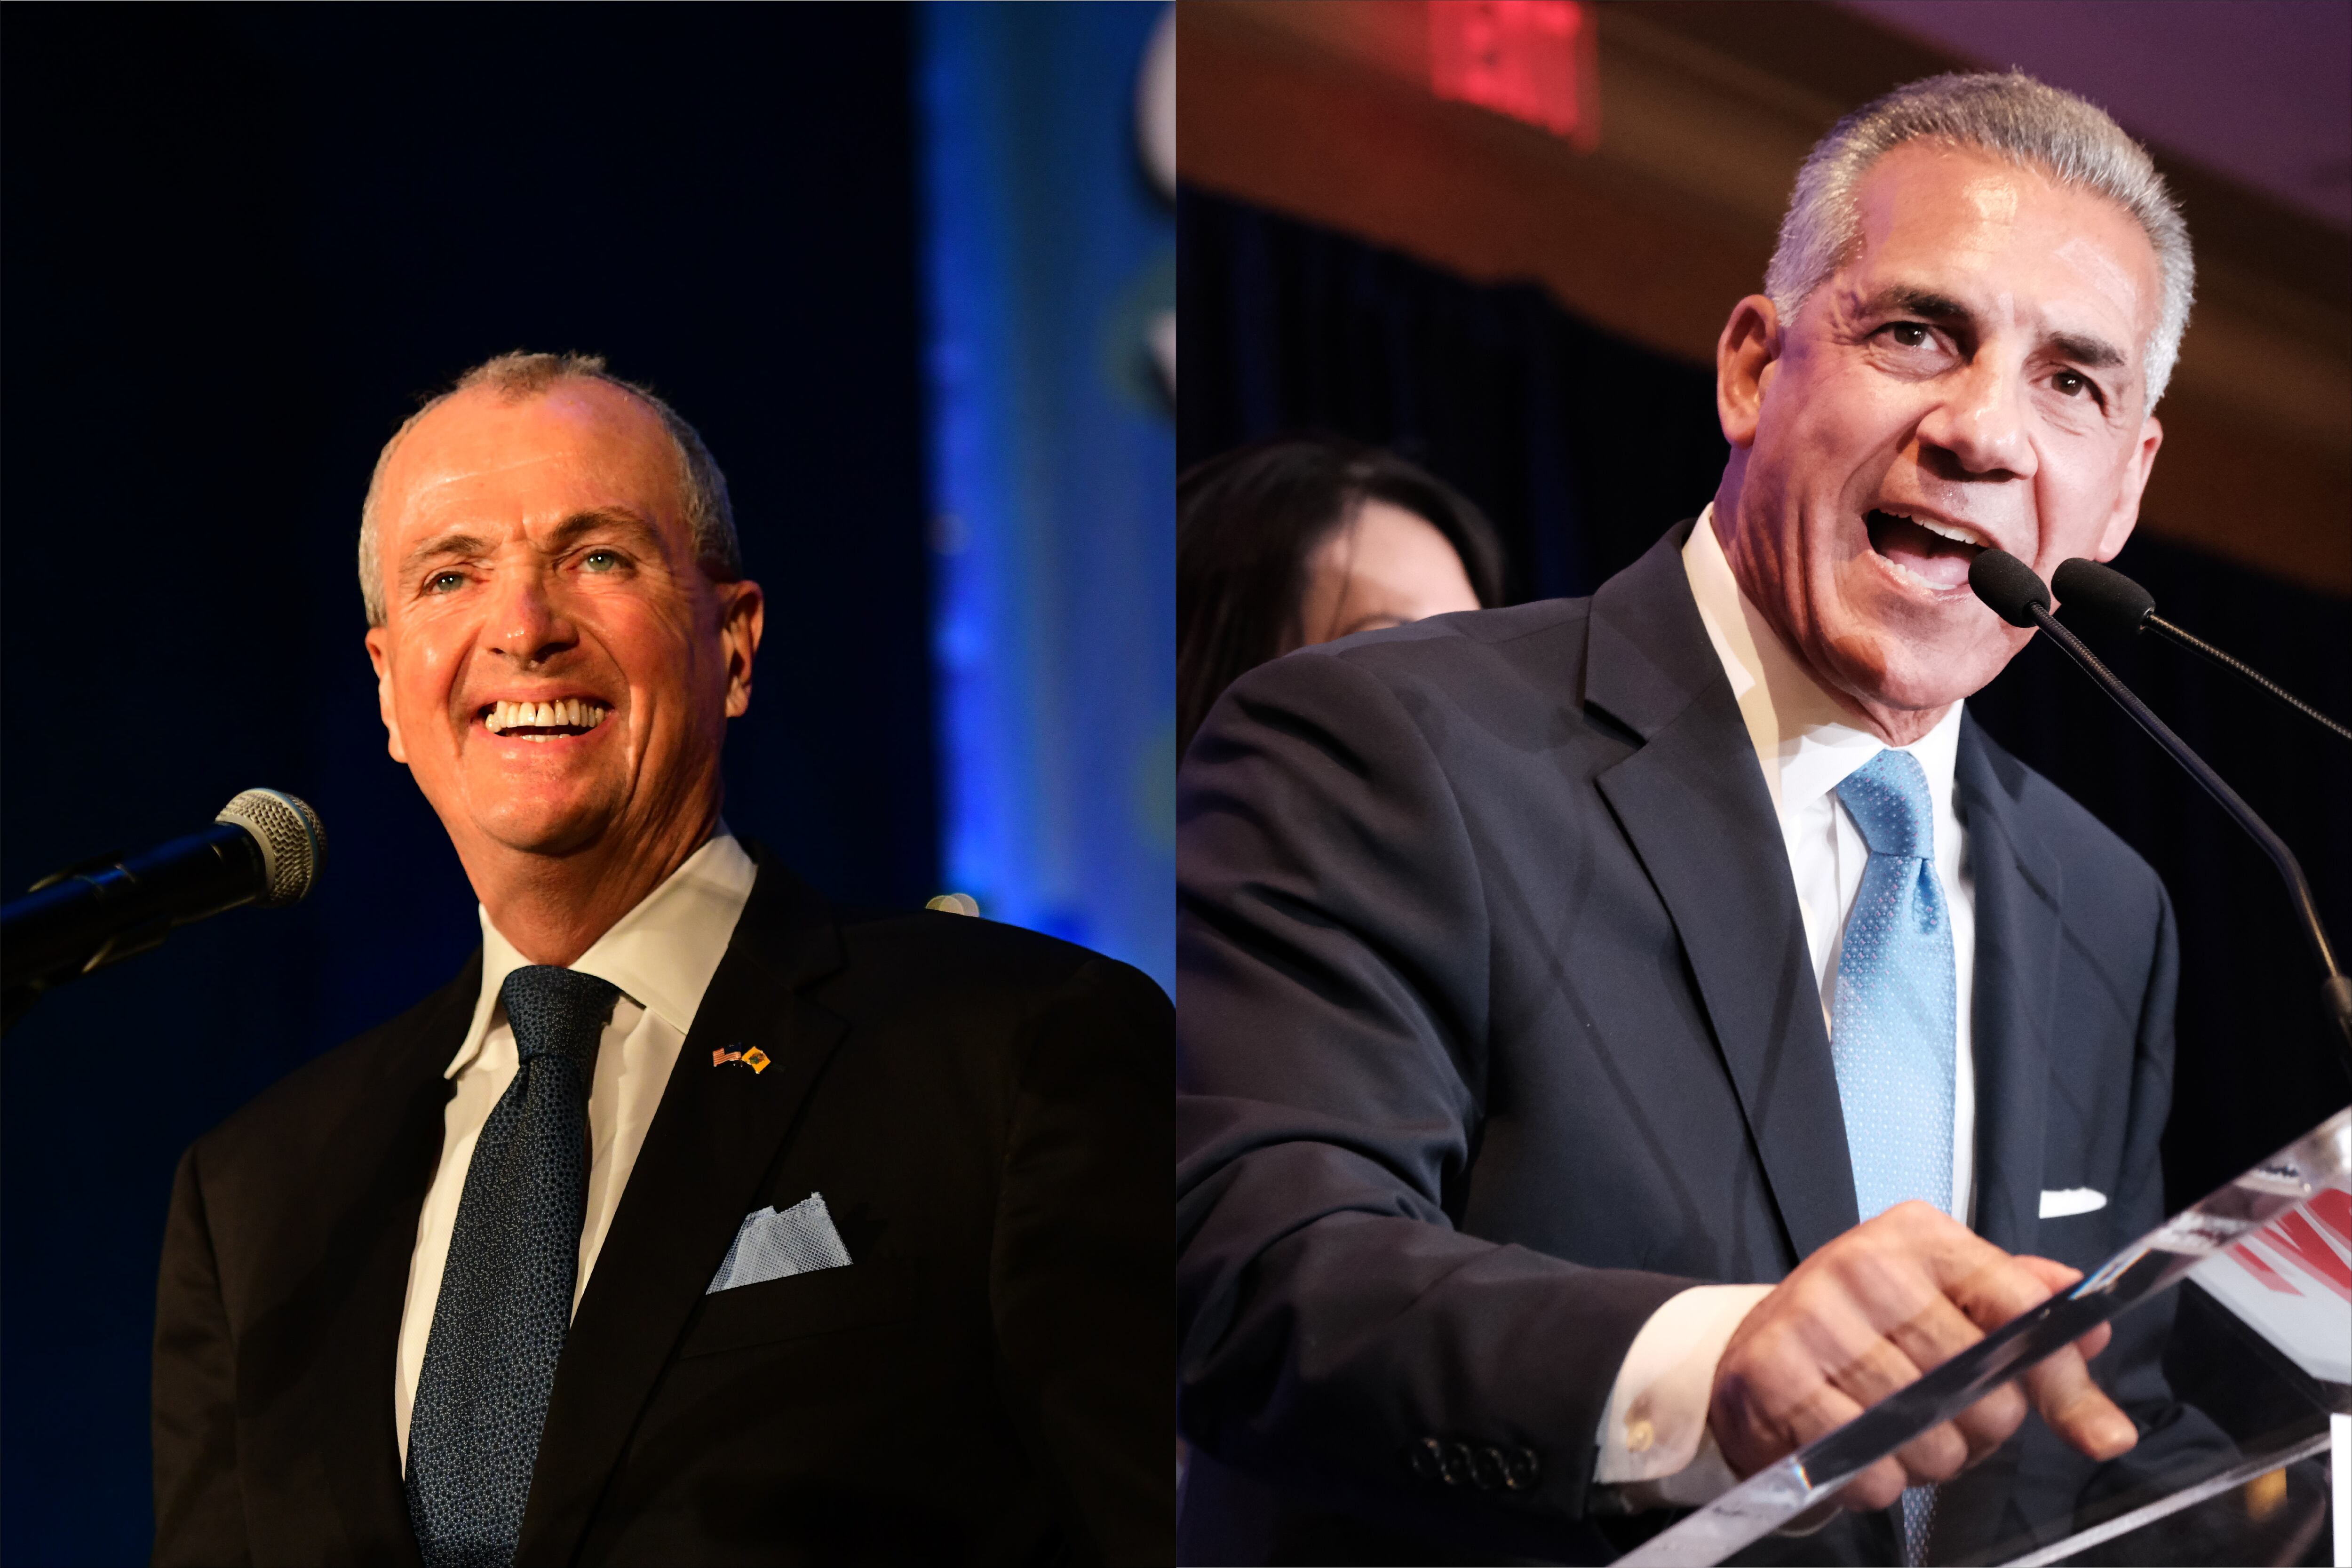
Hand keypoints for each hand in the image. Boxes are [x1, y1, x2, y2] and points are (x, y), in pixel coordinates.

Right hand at [1707, 1201, 2135, 1511]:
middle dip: (1978, 1425)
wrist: (1763, 1346)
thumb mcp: (1954, 1308)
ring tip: (1898, 1433)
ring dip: (1925, 1458)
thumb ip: (2030, 1324)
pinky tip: (1860, 1452)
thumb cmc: (1871, 1329)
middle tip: (1947, 1418)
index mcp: (1918, 1236)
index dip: (2054, 1371)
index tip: (2075, 1418)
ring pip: (1922, 1431)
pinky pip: (1863, 1461)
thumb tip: (2095, 1334)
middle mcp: (1861, 1262)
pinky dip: (1875, 1479)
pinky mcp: (1772, 1370)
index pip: (2019, 1304)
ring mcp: (1811, 1313)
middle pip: (1977, 1381)